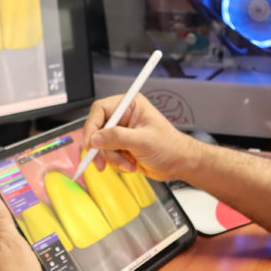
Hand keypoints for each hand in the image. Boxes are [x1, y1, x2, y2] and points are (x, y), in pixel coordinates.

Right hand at [82, 93, 197, 180]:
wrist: (180, 164)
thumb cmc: (170, 147)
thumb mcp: (142, 141)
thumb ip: (117, 138)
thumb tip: (95, 138)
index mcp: (130, 106)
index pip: (100, 110)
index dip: (92, 127)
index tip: (90, 144)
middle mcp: (124, 117)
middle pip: (97, 129)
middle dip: (101, 148)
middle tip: (101, 162)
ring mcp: (122, 133)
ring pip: (101, 146)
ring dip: (112, 159)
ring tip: (128, 163)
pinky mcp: (122, 147)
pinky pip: (108, 155)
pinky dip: (117, 163)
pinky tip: (131, 164)